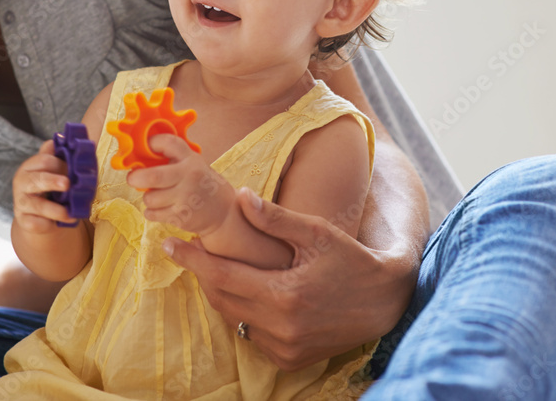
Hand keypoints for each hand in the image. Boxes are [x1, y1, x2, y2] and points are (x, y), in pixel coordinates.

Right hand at [12, 139, 76, 232]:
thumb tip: (77, 140)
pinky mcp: (23, 221)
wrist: (40, 213)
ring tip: (70, 213)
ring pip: (37, 205)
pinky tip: (59, 224)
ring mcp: (21, 203)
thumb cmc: (51, 186)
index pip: (43, 160)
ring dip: (56, 210)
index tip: (74, 169)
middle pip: (36, 180)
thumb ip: (63, 156)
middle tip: (67, 184)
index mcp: (31, 166)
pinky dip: (48, 225)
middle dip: (52, 181)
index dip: (60, 164)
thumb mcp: (55, 169)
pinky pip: (35, 224)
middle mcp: (22, 183)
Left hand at [126, 134, 234, 234]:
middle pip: (153, 176)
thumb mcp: (193, 165)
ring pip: (150, 198)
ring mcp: (186, 198)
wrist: (223, 211)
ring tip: (156, 196)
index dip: (152, 143)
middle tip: (132, 179)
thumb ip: (172, 159)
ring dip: (148, 198)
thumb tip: (139, 156)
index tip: (144, 147)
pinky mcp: (181, 216)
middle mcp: (189, 177)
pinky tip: (161, 208)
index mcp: (191, 160)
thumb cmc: (200, 184)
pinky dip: (151, 212)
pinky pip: (152, 213)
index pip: (169, 143)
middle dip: (136, 178)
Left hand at [163, 188, 414, 370]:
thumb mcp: (317, 233)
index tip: (168, 244)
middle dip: (201, 274)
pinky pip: (252, 335)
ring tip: (215, 269)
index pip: (222, 275)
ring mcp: (286, 348)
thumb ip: (276, 219)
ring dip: (221, 294)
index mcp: (284, 294)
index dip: (192, 259)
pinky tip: (247, 293)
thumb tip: (241, 197)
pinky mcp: (291, 359)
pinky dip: (244, 314)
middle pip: (222, 299)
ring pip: (234, 319)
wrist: (387, 301)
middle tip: (187, 252)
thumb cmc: (352, 259)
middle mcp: (282, 328)